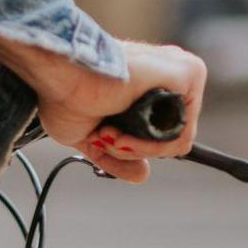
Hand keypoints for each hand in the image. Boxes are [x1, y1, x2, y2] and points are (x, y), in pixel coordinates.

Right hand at [0, 35, 207, 182]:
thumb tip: (142, 175)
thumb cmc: (63, 93)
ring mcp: (182, 73)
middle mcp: (170, 72)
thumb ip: (118, 157)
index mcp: (151, 80)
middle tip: (103, 135)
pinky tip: (122, 134)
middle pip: (169, 138)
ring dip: (135, 149)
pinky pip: (181, 135)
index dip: (131, 145)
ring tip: (108, 133)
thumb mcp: (91, 135)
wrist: (58, 73)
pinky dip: (150, 147)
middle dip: (132, 149)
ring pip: (175, 140)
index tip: (102, 137)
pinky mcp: (189, 74)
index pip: (162, 130)